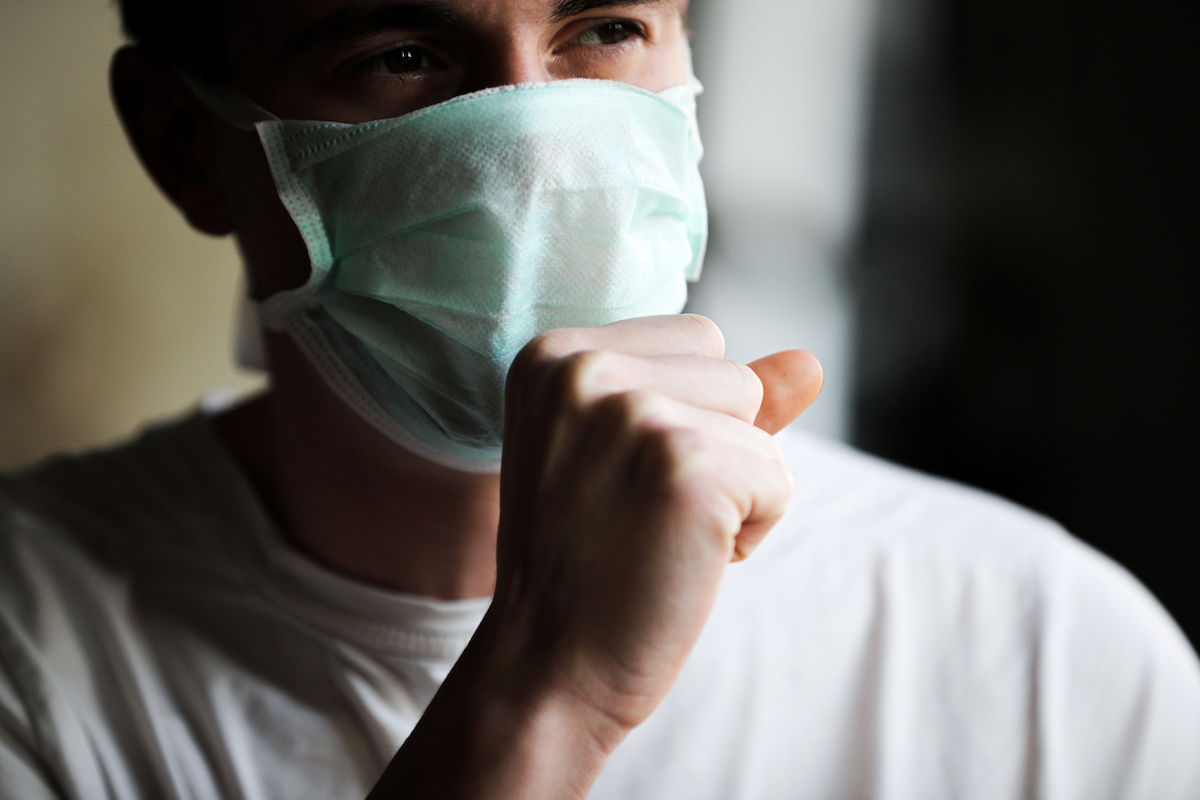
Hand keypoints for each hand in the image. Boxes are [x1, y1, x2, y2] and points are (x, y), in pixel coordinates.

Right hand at [371, 314, 821, 799]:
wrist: (546, 669)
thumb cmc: (586, 563)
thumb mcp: (624, 455)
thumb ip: (712, 398)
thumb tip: (810, 362)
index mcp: (555, 354)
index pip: (696, 337)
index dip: (685, 416)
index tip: (618, 478)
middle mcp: (584, 369)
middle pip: (733, 373)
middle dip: (715, 445)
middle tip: (639, 513)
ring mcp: (633, 415)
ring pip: (762, 426)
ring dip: (735, 489)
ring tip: (659, 535)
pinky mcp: (686, 467)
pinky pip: (779, 480)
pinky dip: (752, 530)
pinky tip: (685, 562)